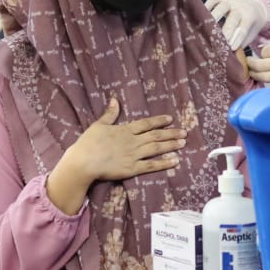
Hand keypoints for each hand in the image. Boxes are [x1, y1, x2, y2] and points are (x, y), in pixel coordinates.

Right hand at [48, 99, 186, 213]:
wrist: (84, 162)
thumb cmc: (89, 143)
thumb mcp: (98, 125)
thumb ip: (109, 114)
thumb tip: (115, 100)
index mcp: (125, 130)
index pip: (146, 124)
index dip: (159, 121)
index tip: (170, 119)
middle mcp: (133, 141)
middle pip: (155, 136)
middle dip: (171, 134)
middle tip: (185, 133)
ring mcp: (134, 155)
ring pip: (156, 149)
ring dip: (171, 145)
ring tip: (183, 143)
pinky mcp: (132, 169)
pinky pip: (151, 166)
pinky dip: (164, 163)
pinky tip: (175, 161)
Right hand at [205, 0, 268, 50]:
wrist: (252, 5)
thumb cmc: (248, 26)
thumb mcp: (249, 35)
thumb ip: (240, 43)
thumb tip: (229, 58)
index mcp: (250, 17)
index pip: (243, 28)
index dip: (236, 38)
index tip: (230, 48)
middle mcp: (239, 7)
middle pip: (232, 18)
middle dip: (225, 31)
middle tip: (217, 43)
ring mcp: (228, 1)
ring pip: (220, 8)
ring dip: (212, 20)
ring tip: (204, 32)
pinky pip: (210, 2)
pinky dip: (204, 11)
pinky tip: (199, 21)